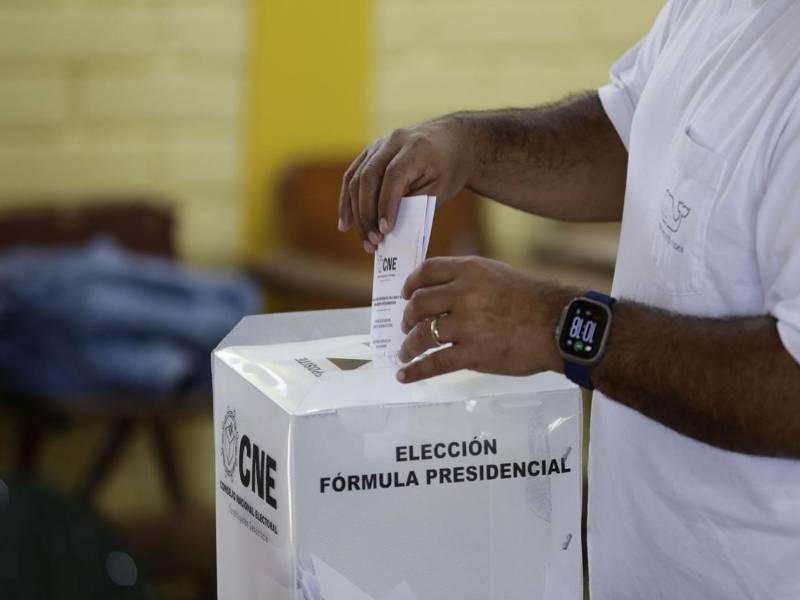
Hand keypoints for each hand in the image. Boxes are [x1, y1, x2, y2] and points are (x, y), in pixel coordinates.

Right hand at [338, 118, 473, 251]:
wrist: (452, 140)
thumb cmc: (450, 168)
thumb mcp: (441, 188)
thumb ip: (416, 204)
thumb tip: (387, 228)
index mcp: (416, 147)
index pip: (393, 176)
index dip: (386, 204)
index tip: (384, 230)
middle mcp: (393, 141)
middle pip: (369, 177)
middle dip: (367, 213)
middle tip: (373, 241)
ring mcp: (378, 144)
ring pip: (356, 178)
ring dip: (355, 212)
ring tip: (364, 238)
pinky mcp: (370, 152)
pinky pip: (352, 176)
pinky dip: (348, 201)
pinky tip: (346, 223)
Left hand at [396, 256, 571, 382]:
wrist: (559, 326)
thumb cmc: (533, 301)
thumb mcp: (498, 275)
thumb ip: (470, 280)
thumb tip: (443, 293)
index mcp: (469, 271)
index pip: (427, 272)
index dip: (411, 284)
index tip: (405, 294)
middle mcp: (463, 294)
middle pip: (419, 304)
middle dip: (408, 317)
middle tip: (407, 326)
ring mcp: (465, 325)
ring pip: (422, 334)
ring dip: (409, 345)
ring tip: (406, 352)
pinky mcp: (472, 353)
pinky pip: (434, 362)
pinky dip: (416, 370)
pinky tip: (405, 374)